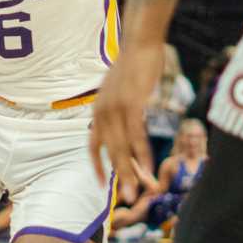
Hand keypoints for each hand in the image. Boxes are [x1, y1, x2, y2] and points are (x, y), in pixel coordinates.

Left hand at [89, 39, 161, 191]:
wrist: (140, 42)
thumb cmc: (134, 65)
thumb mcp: (120, 90)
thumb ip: (118, 109)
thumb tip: (125, 121)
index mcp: (98, 112)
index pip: (92, 145)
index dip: (96, 166)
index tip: (101, 184)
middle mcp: (102, 113)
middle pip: (110, 152)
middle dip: (119, 177)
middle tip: (125, 199)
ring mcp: (116, 110)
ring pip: (123, 149)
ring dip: (131, 172)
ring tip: (138, 193)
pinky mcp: (131, 105)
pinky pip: (137, 136)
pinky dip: (143, 154)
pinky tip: (149, 168)